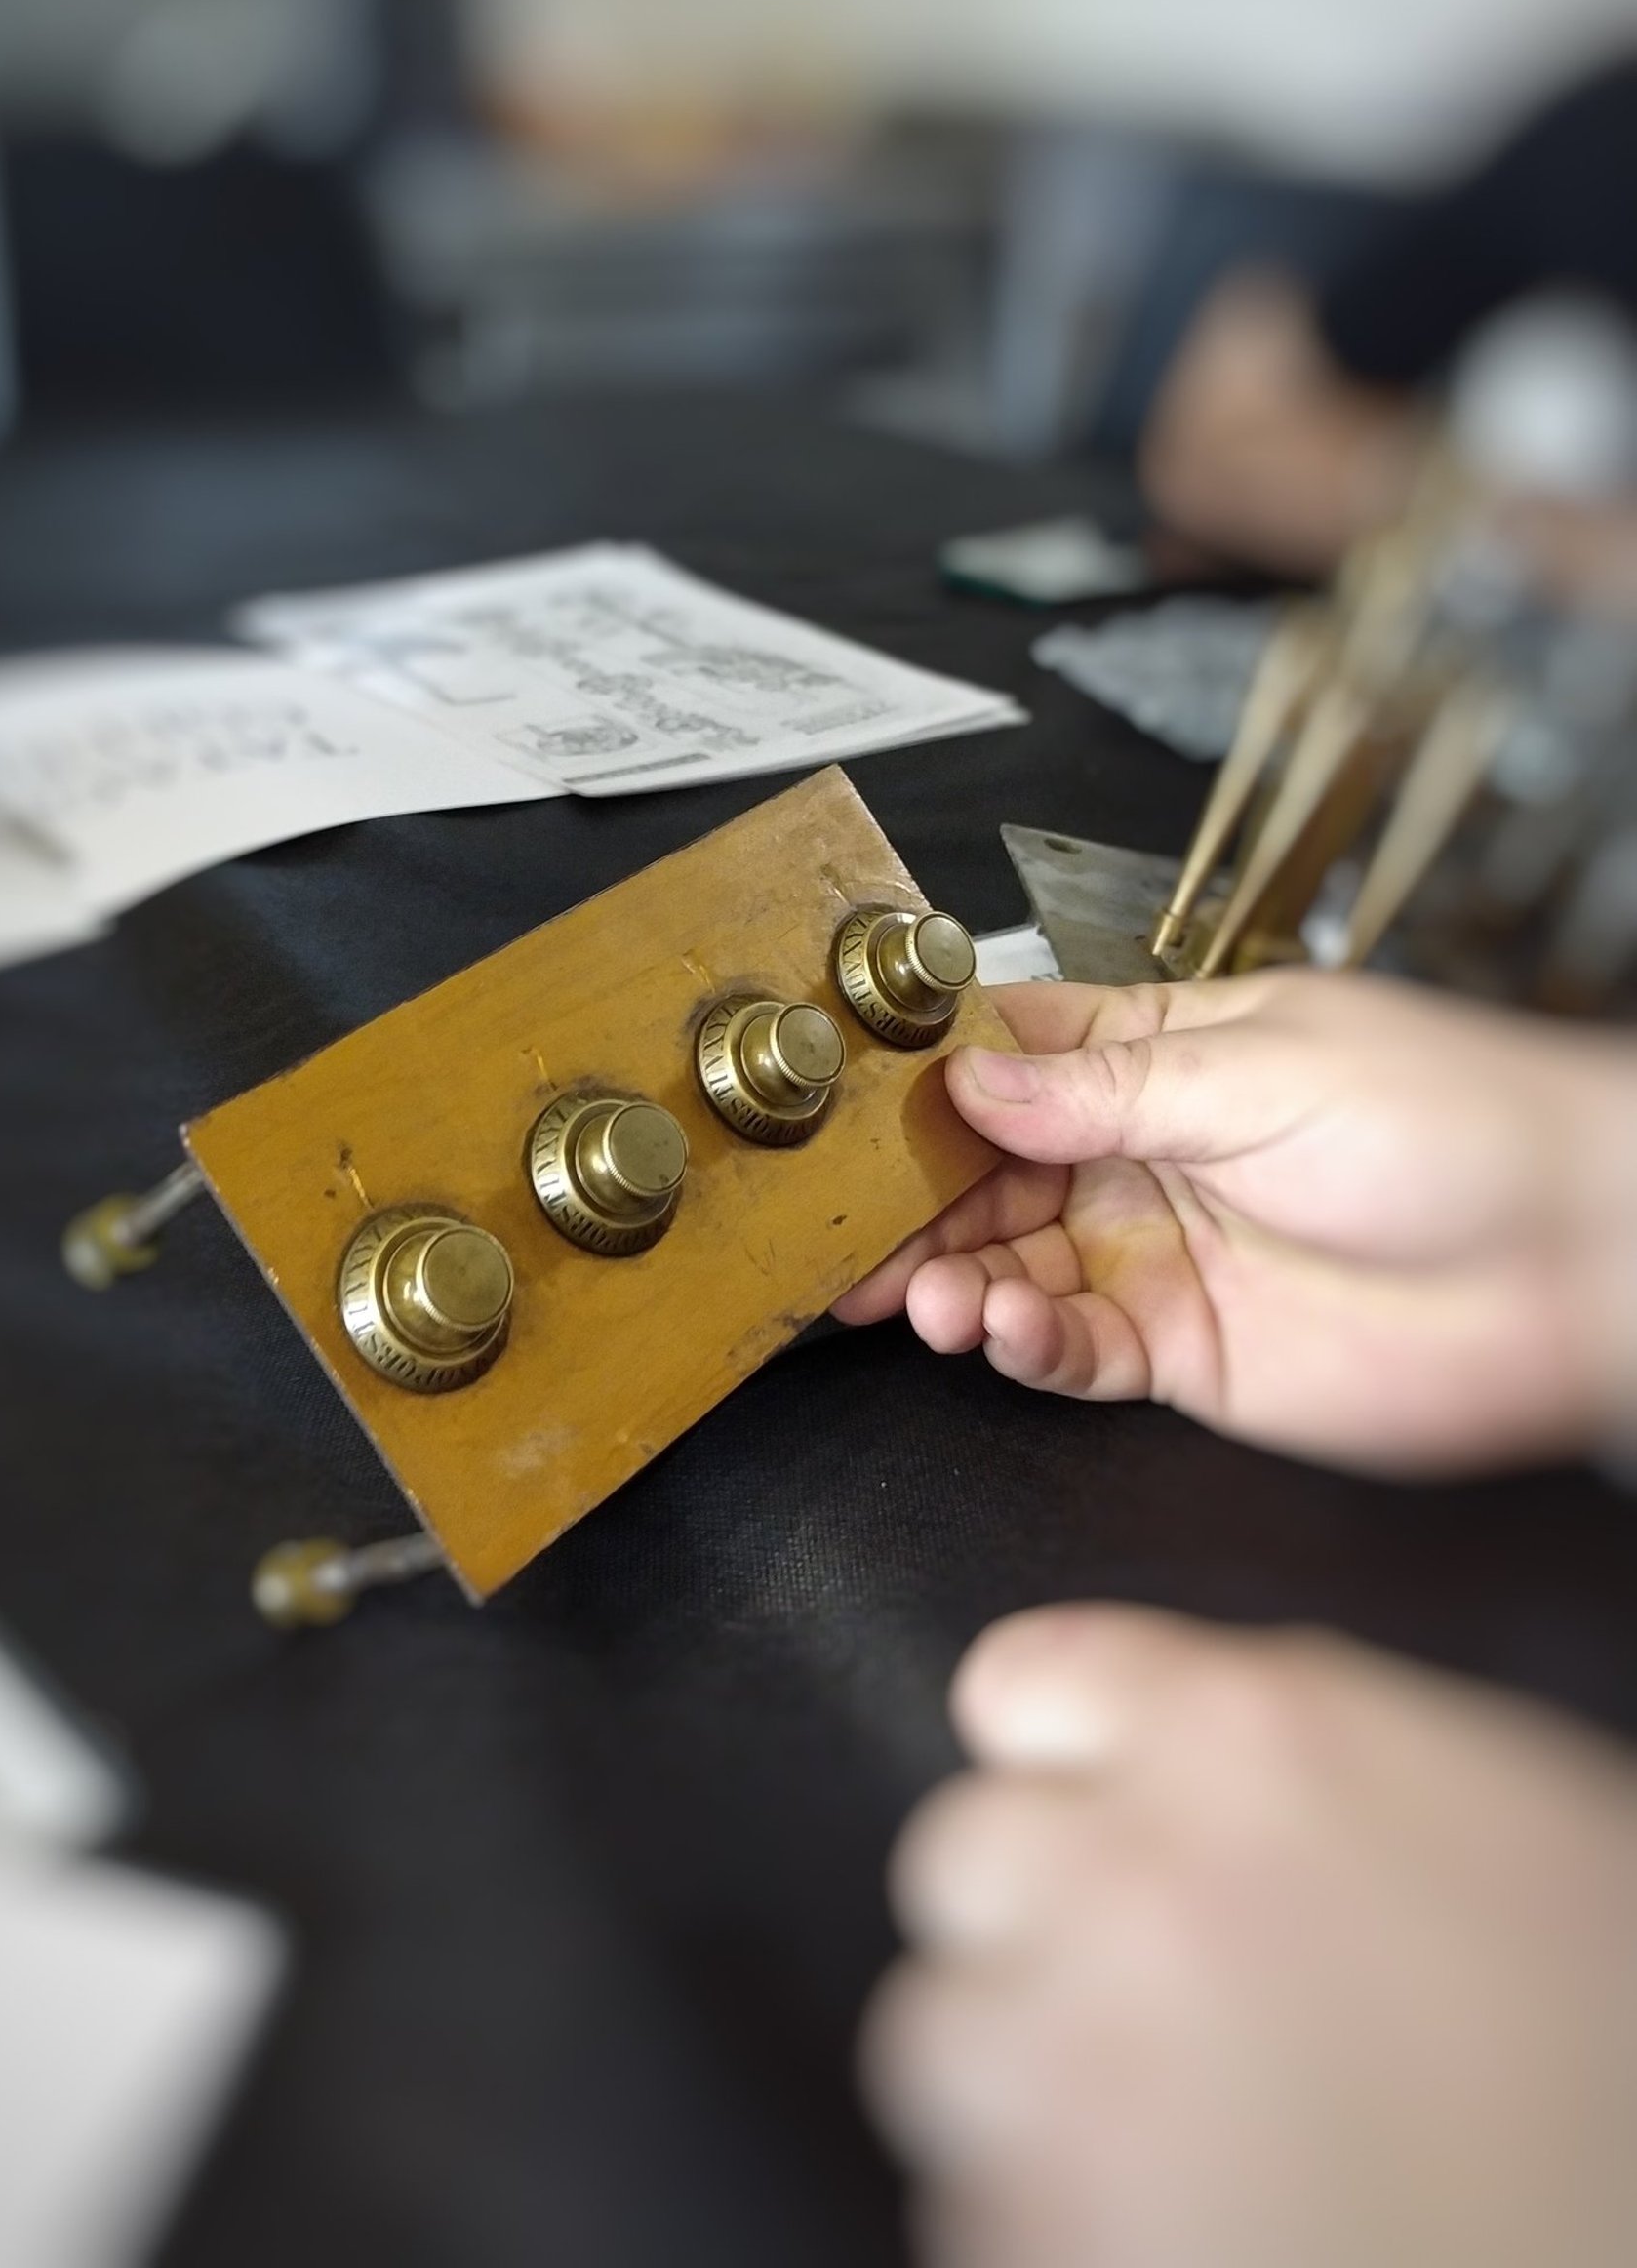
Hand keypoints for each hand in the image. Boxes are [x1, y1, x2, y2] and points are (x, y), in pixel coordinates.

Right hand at [836, 968, 1636, 1472]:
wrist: (1579, 1261)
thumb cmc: (1462, 1127)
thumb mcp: (1268, 1071)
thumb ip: (1107, 1087)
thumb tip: (974, 1076)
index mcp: (1166, 1060)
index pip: (1010, 1059)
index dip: (925, 1086)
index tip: (847, 1116)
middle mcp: (1148, 1156)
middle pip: (987, 1175)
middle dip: (910, 1204)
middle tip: (847, 1234)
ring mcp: (1160, 1256)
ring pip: (1012, 1266)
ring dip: (951, 1278)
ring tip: (919, 1292)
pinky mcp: (1186, 1352)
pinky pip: (1071, 1352)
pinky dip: (1021, 1344)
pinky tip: (996, 1330)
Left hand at [863, 1602, 1636, 2267]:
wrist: (1624, 2255)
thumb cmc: (1612, 2058)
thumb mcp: (1510, 1834)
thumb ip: (1331, 1769)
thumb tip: (1217, 1773)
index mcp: (1264, 1744)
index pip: (1031, 1683)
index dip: (1058, 1756)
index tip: (1076, 1803)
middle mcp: (1140, 1874)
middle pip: (967, 1856)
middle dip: (1035, 1922)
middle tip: (1144, 1995)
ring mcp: (1076, 2060)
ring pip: (945, 2032)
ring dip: (1025, 2080)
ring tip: (1160, 2134)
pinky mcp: (1045, 2232)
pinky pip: (979, 2199)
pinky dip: (1052, 2220)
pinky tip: (1180, 2233)